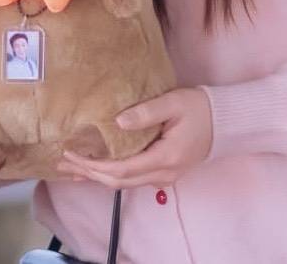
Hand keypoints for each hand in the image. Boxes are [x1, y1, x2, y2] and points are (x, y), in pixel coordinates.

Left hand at [57, 87, 212, 187]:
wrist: (224, 122)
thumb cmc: (199, 108)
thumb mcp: (173, 103)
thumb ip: (146, 113)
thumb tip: (117, 122)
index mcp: (164, 158)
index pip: (121, 170)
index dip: (94, 165)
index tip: (72, 154)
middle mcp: (162, 174)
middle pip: (118, 182)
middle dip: (88, 174)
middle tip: (62, 163)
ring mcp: (163, 177)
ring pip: (124, 183)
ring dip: (97, 176)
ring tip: (72, 168)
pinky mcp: (163, 172)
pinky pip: (132, 178)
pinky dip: (111, 174)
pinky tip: (97, 168)